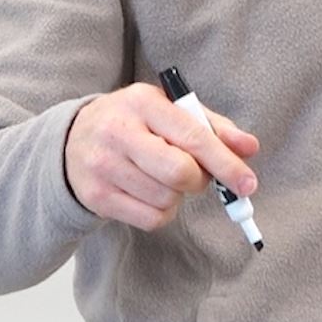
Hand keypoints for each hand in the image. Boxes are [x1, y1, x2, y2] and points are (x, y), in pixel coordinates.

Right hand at [64, 81, 258, 230]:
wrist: (73, 140)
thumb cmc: (134, 123)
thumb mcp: (168, 111)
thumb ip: (211, 127)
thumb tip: (249, 148)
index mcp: (142, 102)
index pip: (192, 136)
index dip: (225, 163)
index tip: (247, 183)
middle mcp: (118, 132)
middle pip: (179, 173)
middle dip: (198, 180)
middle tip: (194, 175)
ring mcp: (104, 166)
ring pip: (167, 200)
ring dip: (177, 196)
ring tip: (162, 178)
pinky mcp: (97, 196)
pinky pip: (151, 219)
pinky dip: (162, 212)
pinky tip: (149, 193)